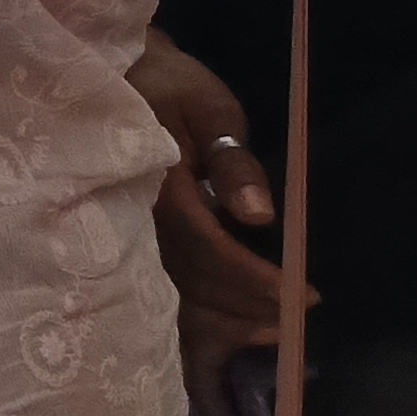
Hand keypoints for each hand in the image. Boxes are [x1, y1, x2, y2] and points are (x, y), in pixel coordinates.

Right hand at [132, 26, 297, 409]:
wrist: (115, 78)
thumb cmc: (169, 87)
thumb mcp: (208, 106)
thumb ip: (231, 160)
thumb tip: (258, 215)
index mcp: (155, 184)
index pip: (206, 247)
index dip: (253, 277)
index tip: (300, 295)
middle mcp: (134, 219)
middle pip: (190, 283)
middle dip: (245, 309)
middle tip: (295, 321)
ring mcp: (124, 236)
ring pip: (173, 296)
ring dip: (224, 323)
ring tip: (272, 332)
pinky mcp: (126, 244)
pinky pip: (158, 292)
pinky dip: (193, 321)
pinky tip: (224, 337)